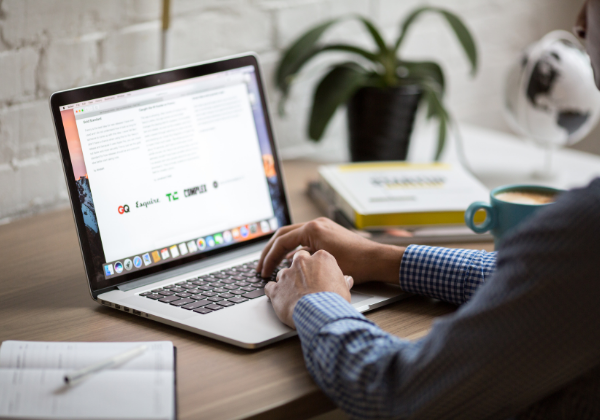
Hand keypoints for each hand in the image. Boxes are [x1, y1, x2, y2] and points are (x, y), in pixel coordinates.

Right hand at [257, 217, 404, 283]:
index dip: (269, 258)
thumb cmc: (355, 264)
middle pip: (283, 235)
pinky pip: (304, 239)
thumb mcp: (323, 264)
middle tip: (261, 267)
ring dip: (281, 250)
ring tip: (272, 266)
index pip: (282, 241)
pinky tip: (291, 264)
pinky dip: (294, 250)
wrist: (377, 260)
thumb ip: (302, 262)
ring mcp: (322, 227)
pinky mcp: (327, 233)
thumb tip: (286, 267)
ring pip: (293, 236)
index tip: (263, 271)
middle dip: (270, 252)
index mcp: (313, 229)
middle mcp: (316, 224)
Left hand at [265, 250, 352, 327]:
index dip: (316, 266)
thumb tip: (347, 280)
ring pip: (283, 273)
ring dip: (287, 282)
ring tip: (294, 294)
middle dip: (300, 269)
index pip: (315, 256)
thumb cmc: (334, 301)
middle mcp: (302, 262)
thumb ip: (342, 281)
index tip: (318, 273)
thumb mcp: (344, 289)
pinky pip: (270, 287)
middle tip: (305, 281)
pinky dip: (273, 292)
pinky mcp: (276, 288)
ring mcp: (287, 274)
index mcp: (321, 258)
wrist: (320, 313)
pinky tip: (279, 299)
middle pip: (297, 260)